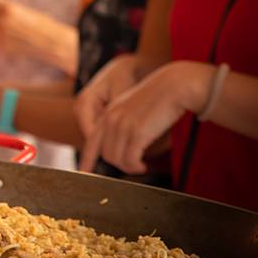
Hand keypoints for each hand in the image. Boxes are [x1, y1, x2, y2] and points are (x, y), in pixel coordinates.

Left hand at [0, 0, 74, 67]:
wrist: (52, 43)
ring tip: (21, 32)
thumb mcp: (26, 11)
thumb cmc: (42, 25)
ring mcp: (1, 34)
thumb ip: (9, 8)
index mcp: (8, 7)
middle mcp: (1, 20)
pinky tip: (21, 42)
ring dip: (3, 29)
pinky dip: (8, 41)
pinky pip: (1, 41)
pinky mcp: (2, 47)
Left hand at [78, 61, 205, 173]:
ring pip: (116, 159)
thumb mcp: (133, 108)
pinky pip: (130, 160)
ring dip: (128, 167)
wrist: (173, 86)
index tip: (84, 172)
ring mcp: (122, 126)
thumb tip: (123, 142)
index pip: (91, 142)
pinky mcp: (136, 133)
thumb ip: (123, 122)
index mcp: (108, 114)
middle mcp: (110, 120)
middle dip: (118, 164)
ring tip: (140, 167)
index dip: (86, 160)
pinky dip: (135, 167)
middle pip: (105, 154)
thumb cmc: (159, 99)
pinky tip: (143, 166)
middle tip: (134, 166)